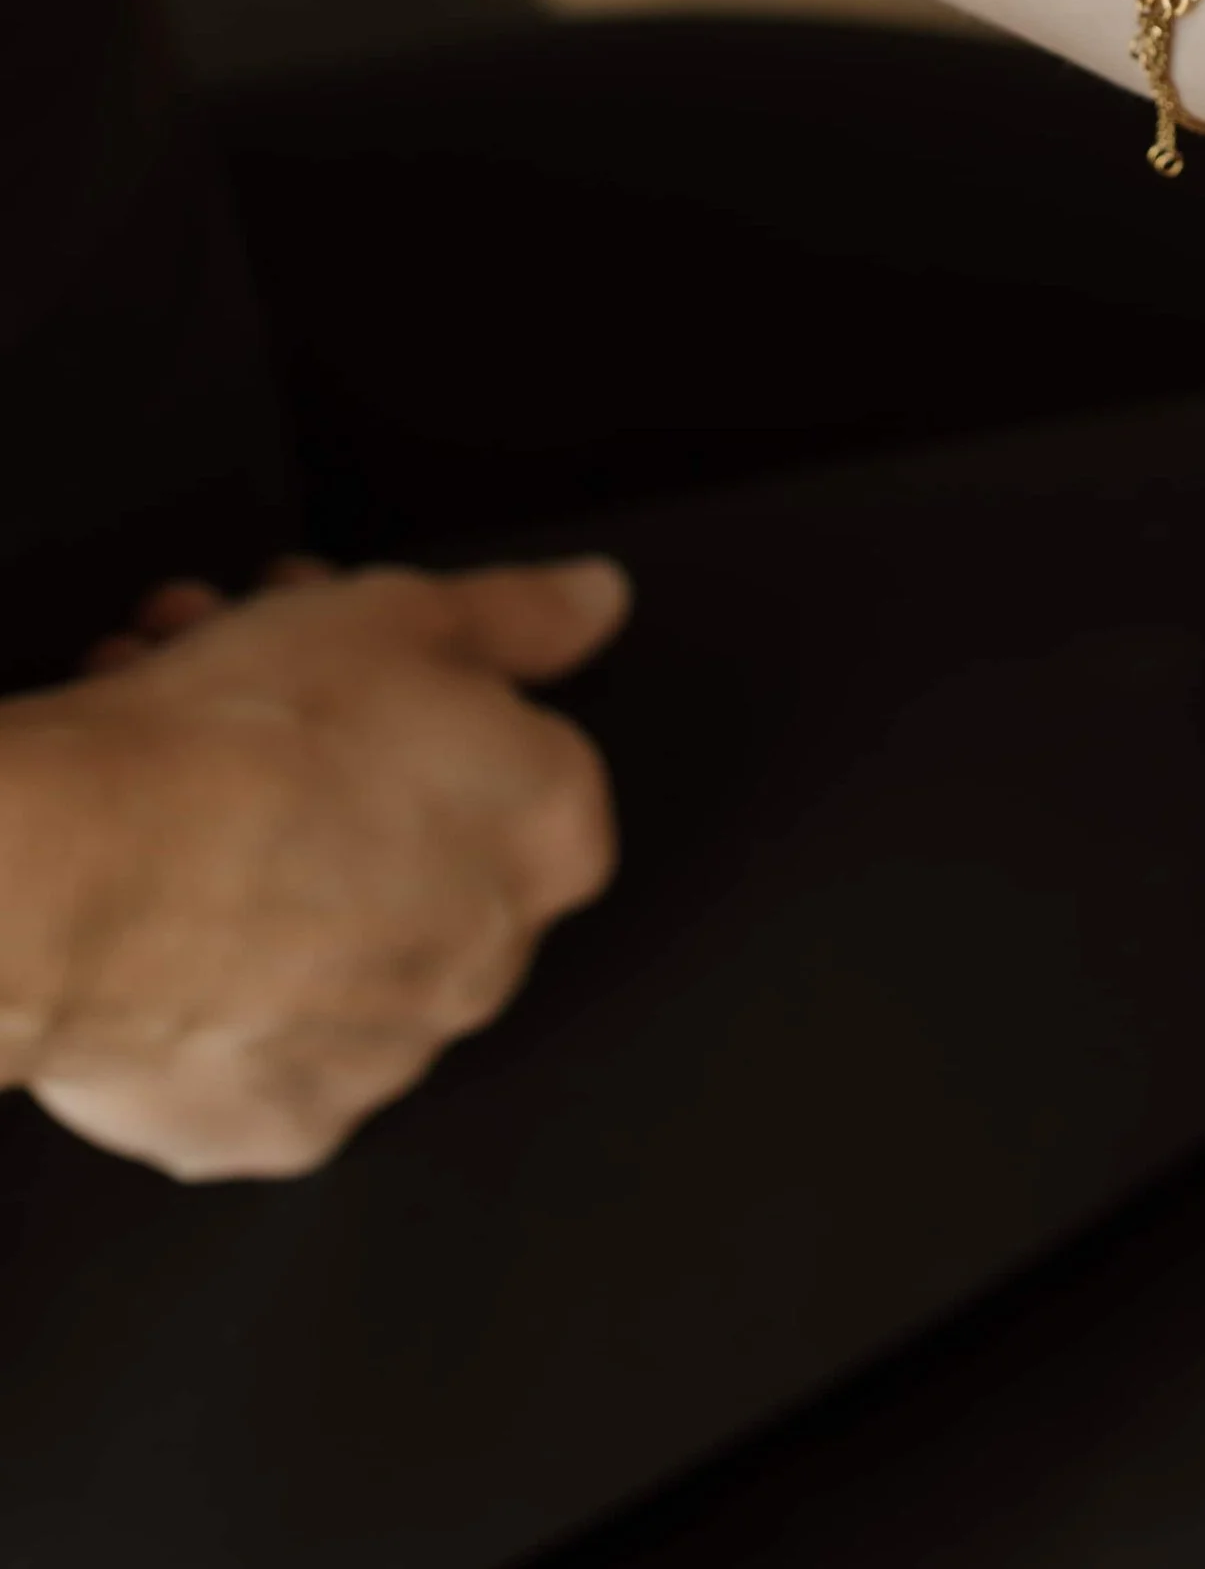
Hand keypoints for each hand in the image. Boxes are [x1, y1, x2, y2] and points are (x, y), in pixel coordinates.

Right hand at [0, 556, 627, 1178]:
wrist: (86, 873)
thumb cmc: (243, 745)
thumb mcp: (408, 610)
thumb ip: (525, 613)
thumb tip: (591, 604)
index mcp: (549, 832)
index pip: (519, 753)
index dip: (421, 690)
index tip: (347, 664)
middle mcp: (488, 960)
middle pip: (421, 839)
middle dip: (337, 764)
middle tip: (242, 698)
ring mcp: (384, 1058)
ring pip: (334, 938)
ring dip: (268, 857)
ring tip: (163, 771)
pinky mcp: (279, 1127)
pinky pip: (259, 1044)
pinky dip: (215, 981)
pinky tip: (161, 901)